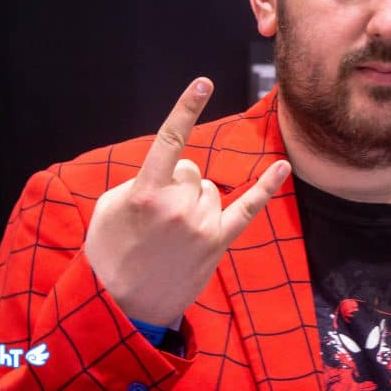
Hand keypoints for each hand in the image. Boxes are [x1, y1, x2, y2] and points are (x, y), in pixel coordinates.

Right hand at [85, 77, 290, 325]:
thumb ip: (138, 181)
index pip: (170, 141)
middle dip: (176, 184)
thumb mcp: (108, 208)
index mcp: (147, 192)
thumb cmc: (110, 252)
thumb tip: (168, 169)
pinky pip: (247, 208)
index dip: (185, 109)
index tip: (203, 83)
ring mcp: (201, 224)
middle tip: (157, 218)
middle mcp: (178, 205)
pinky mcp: (217, 242)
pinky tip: (283, 167)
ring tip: (172, 233)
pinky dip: (266, 187)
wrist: (124, 306)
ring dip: (194, 201)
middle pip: (191, 170)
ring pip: (208, 188)